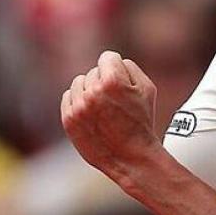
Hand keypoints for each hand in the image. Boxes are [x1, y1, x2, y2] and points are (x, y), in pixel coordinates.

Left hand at [61, 51, 159, 179]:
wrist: (130, 157)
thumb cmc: (141, 122)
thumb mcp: (147, 88)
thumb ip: (129, 66)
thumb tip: (114, 61)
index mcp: (113, 80)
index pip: (107, 57)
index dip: (117, 69)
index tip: (121, 83)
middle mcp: (93, 91)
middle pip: (94, 71)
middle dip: (104, 82)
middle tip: (115, 102)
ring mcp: (79, 106)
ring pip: (79, 82)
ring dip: (89, 90)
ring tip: (102, 107)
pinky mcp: (69, 119)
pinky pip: (68, 96)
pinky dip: (78, 102)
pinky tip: (90, 112)